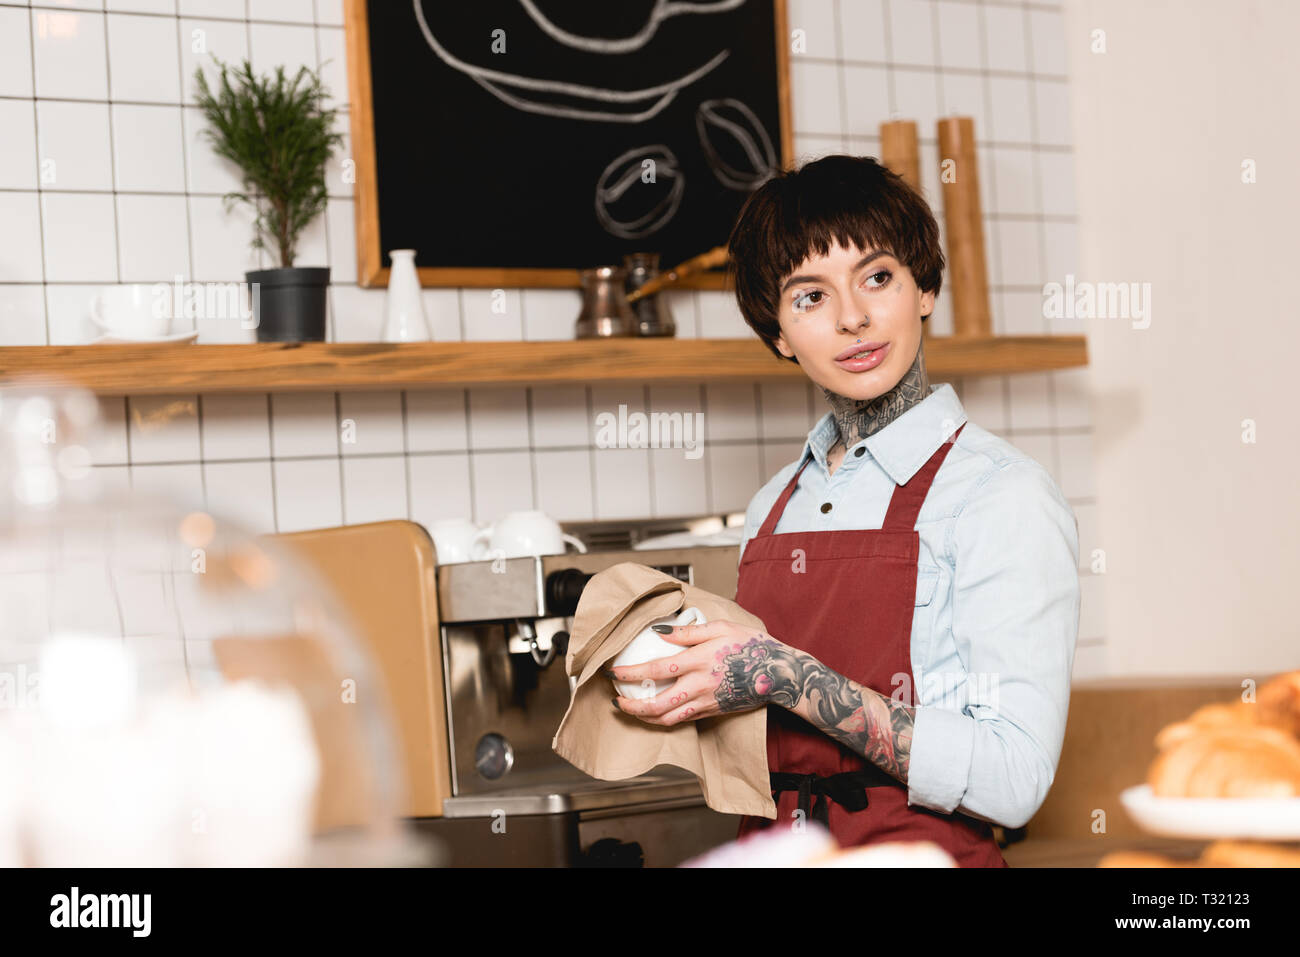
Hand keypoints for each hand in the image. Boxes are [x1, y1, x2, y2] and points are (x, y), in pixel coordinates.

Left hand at [605, 620, 787, 725]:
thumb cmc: (752, 646)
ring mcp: (706, 703)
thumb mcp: (721, 628)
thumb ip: (688, 632)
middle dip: (631, 705)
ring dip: (644, 717)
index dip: (631, 673)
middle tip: (615, 699)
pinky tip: (653, 712)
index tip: (613, 672)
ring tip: (630, 708)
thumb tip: (659, 632)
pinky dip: (663, 719)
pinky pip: (682, 720)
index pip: (656, 670)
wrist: (779, 673)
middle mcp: (700, 686)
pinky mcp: (712, 712)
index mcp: (700, 662)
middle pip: (657, 704)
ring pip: (667, 719)